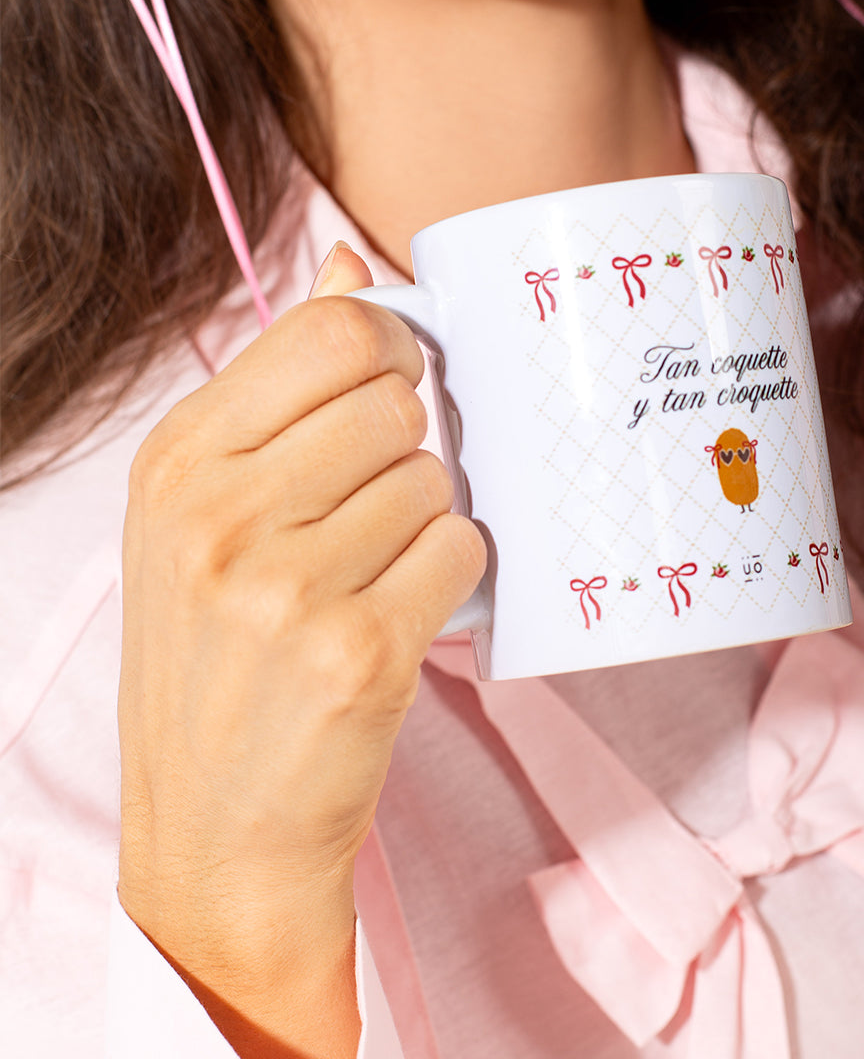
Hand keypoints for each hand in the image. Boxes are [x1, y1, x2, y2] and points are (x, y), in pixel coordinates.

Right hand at [117, 243, 485, 1056]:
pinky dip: (452, 573)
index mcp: (178, 463)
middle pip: (394, 402)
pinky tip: (401, 609)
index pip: (330, 333)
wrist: (212, 826)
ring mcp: (287, 587)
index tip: (399, 381)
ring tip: (372, 571)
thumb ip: (280, 382)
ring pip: (434, 479)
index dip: (390, 347)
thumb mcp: (204, 510)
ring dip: (426, 519)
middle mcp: (219, 515)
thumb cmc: (216, 656)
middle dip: (406, 446)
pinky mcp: (359, 652)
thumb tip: (347, 260)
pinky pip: (461, 550)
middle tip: (373, 505)